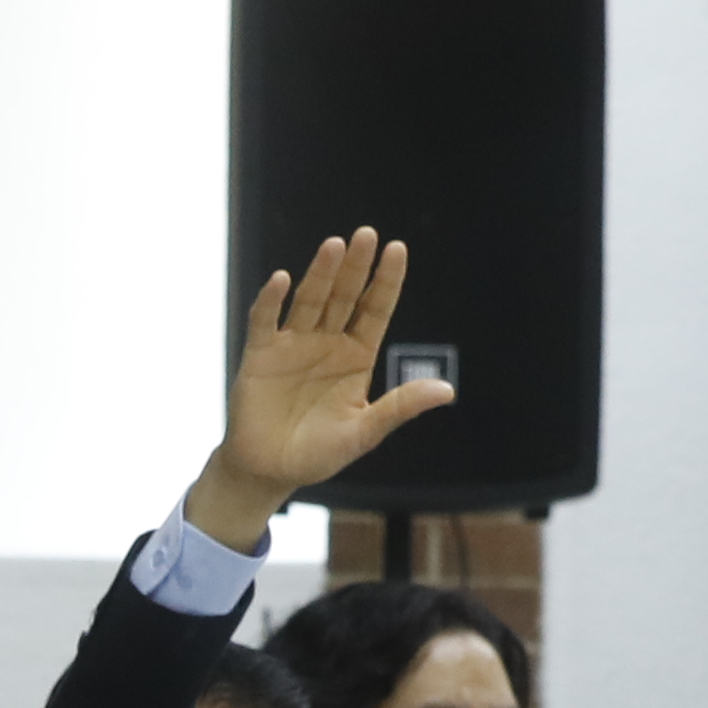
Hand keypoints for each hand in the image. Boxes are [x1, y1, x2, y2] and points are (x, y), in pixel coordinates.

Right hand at [182, 229, 456, 549]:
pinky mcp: (259, 355)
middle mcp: (327, 342)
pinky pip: (265, 321)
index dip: (386, 280)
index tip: (397, 249)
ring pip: (309, 301)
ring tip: (333, 245)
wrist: (268, 472)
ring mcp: (293, 345)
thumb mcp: (364, 432)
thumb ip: (400, 407)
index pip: (375, 309)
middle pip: (344, 296)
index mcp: (356, 356)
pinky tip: (280, 280)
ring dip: (320, 273)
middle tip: (366, 235)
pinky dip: (270, 301)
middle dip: (355, 267)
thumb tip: (447, 391)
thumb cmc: (317, 454)